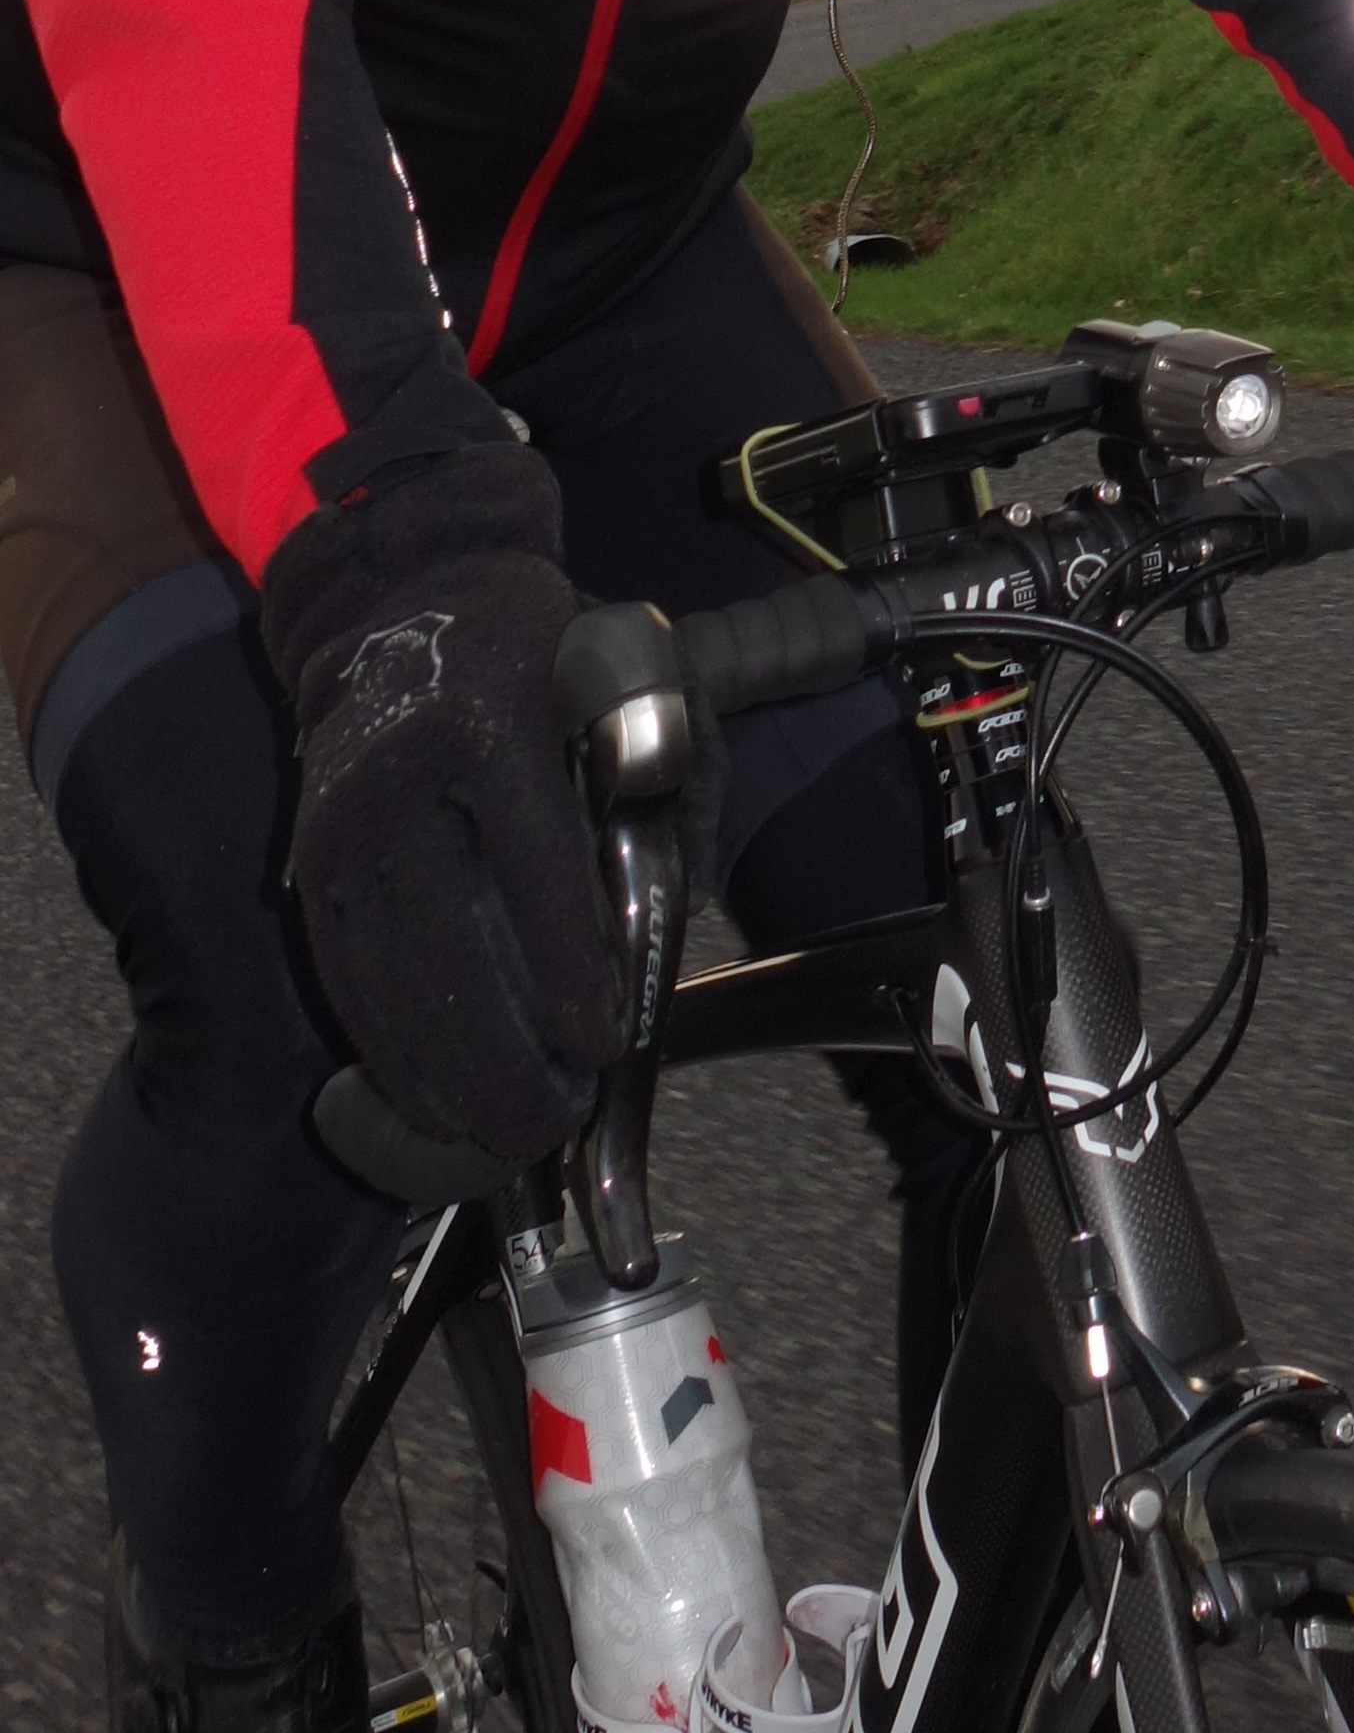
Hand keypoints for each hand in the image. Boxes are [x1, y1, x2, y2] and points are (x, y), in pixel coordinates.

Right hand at [259, 443, 620, 1173]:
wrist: (404, 596)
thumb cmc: (539, 647)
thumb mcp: (622, 669)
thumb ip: (658, 770)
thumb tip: (665, 903)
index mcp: (487, 726)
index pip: (532, 868)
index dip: (566, 967)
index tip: (595, 1041)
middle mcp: (398, 784)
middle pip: (443, 951)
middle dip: (498, 1057)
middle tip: (551, 1119)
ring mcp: (340, 831)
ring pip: (384, 985)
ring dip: (439, 1078)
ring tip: (499, 1136)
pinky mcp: (308, 867)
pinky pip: (346, 979)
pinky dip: (385, 1051)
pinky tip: (424, 1101)